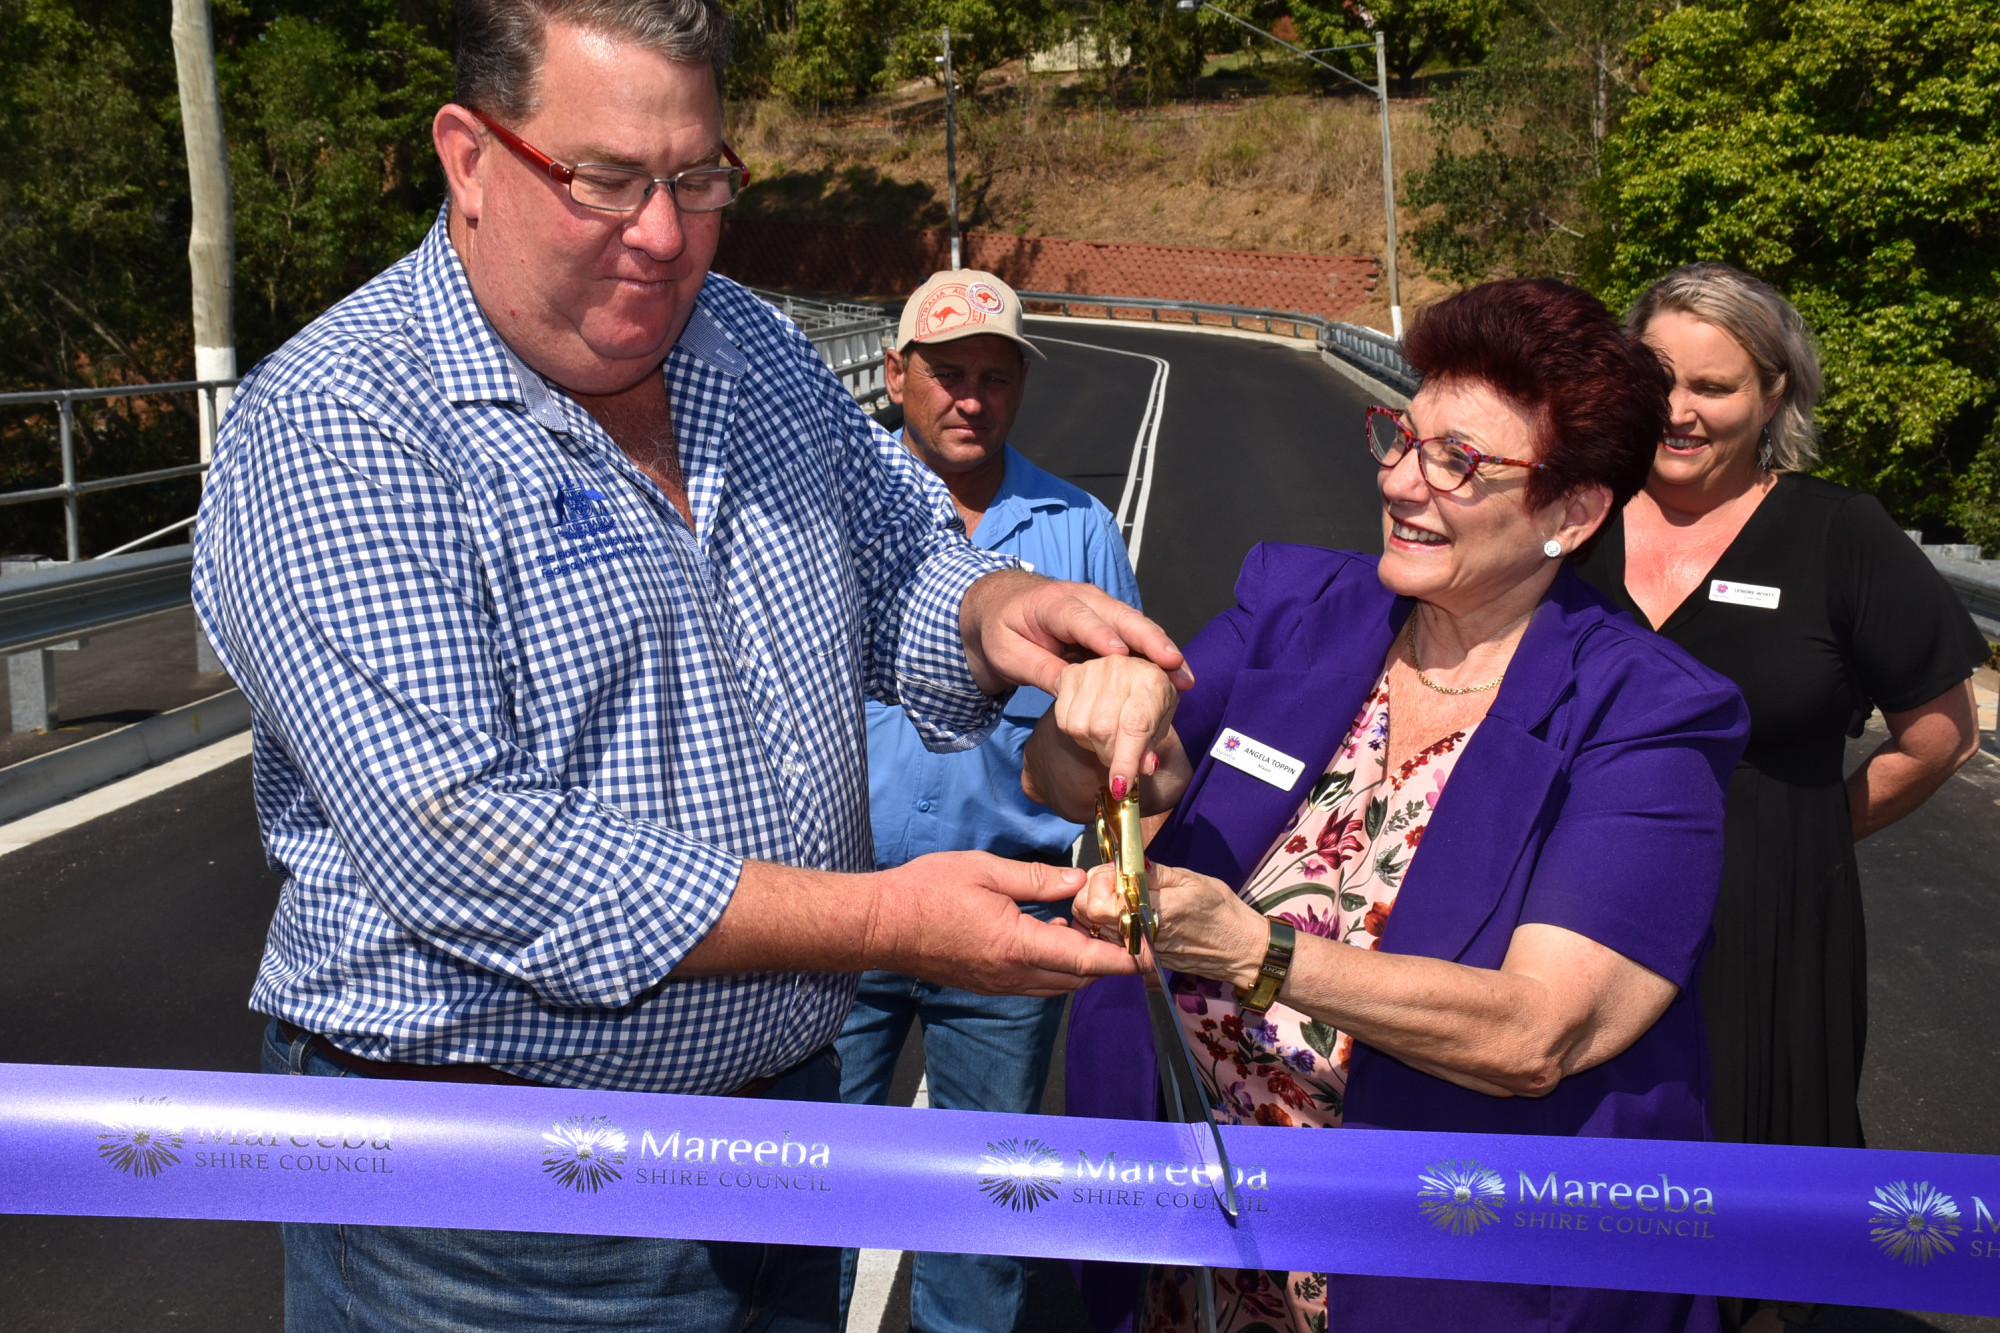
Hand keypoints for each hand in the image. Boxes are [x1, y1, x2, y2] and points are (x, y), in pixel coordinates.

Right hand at [870, 852, 1138, 995]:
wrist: (881, 926)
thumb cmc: (927, 892)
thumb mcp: (986, 871)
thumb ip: (1037, 879)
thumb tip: (1078, 883)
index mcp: (1017, 945)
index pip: (1084, 960)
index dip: (1121, 960)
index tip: (1149, 957)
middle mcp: (1012, 975)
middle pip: (1077, 978)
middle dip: (1108, 962)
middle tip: (1126, 935)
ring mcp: (999, 985)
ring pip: (1057, 985)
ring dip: (1082, 966)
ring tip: (1094, 932)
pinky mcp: (986, 985)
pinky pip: (1035, 983)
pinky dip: (1056, 966)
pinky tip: (1053, 935)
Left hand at [959, 569, 1191, 698]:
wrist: (999, 607)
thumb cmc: (1000, 630)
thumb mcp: (1008, 655)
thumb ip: (1039, 671)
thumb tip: (1070, 695)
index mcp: (1052, 602)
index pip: (1079, 618)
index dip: (1101, 636)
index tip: (1121, 655)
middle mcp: (1084, 599)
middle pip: (1122, 617)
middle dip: (1150, 641)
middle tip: (1175, 664)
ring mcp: (1101, 610)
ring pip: (1136, 627)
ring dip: (1162, 650)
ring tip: (1185, 677)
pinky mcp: (1110, 625)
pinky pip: (1135, 638)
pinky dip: (1156, 656)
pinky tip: (1176, 677)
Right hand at [1050, 655, 1179, 799]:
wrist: (1132, 679)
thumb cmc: (1149, 705)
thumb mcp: (1160, 725)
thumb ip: (1152, 746)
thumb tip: (1146, 767)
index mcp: (1153, 680)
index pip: (1135, 726)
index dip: (1126, 760)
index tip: (1120, 787)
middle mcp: (1121, 668)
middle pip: (1104, 730)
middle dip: (1110, 756)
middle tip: (1119, 760)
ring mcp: (1093, 668)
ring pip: (1081, 728)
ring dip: (1093, 744)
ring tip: (1108, 737)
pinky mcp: (1071, 673)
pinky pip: (1064, 720)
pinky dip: (1077, 733)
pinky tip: (1091, 724)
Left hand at [1069, 861, 1267, 990]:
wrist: (1238, 949)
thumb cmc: (1220, 911)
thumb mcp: (1191, 880)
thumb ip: (1154, 872)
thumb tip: (1126, 861)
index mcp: (1152, 913)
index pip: (1098, 904)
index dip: (1099, 881)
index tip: (1116, 869)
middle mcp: (1139, 936)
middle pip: (1086, 914)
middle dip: (1091, 890)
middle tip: (1113, 878)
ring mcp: (1137, 950)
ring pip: (1093, 927)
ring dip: (1097, 905)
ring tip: (1121, 892)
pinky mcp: (1139, 958)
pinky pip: (1108, 938)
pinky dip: (1107, 920)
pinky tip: (1125, 908)